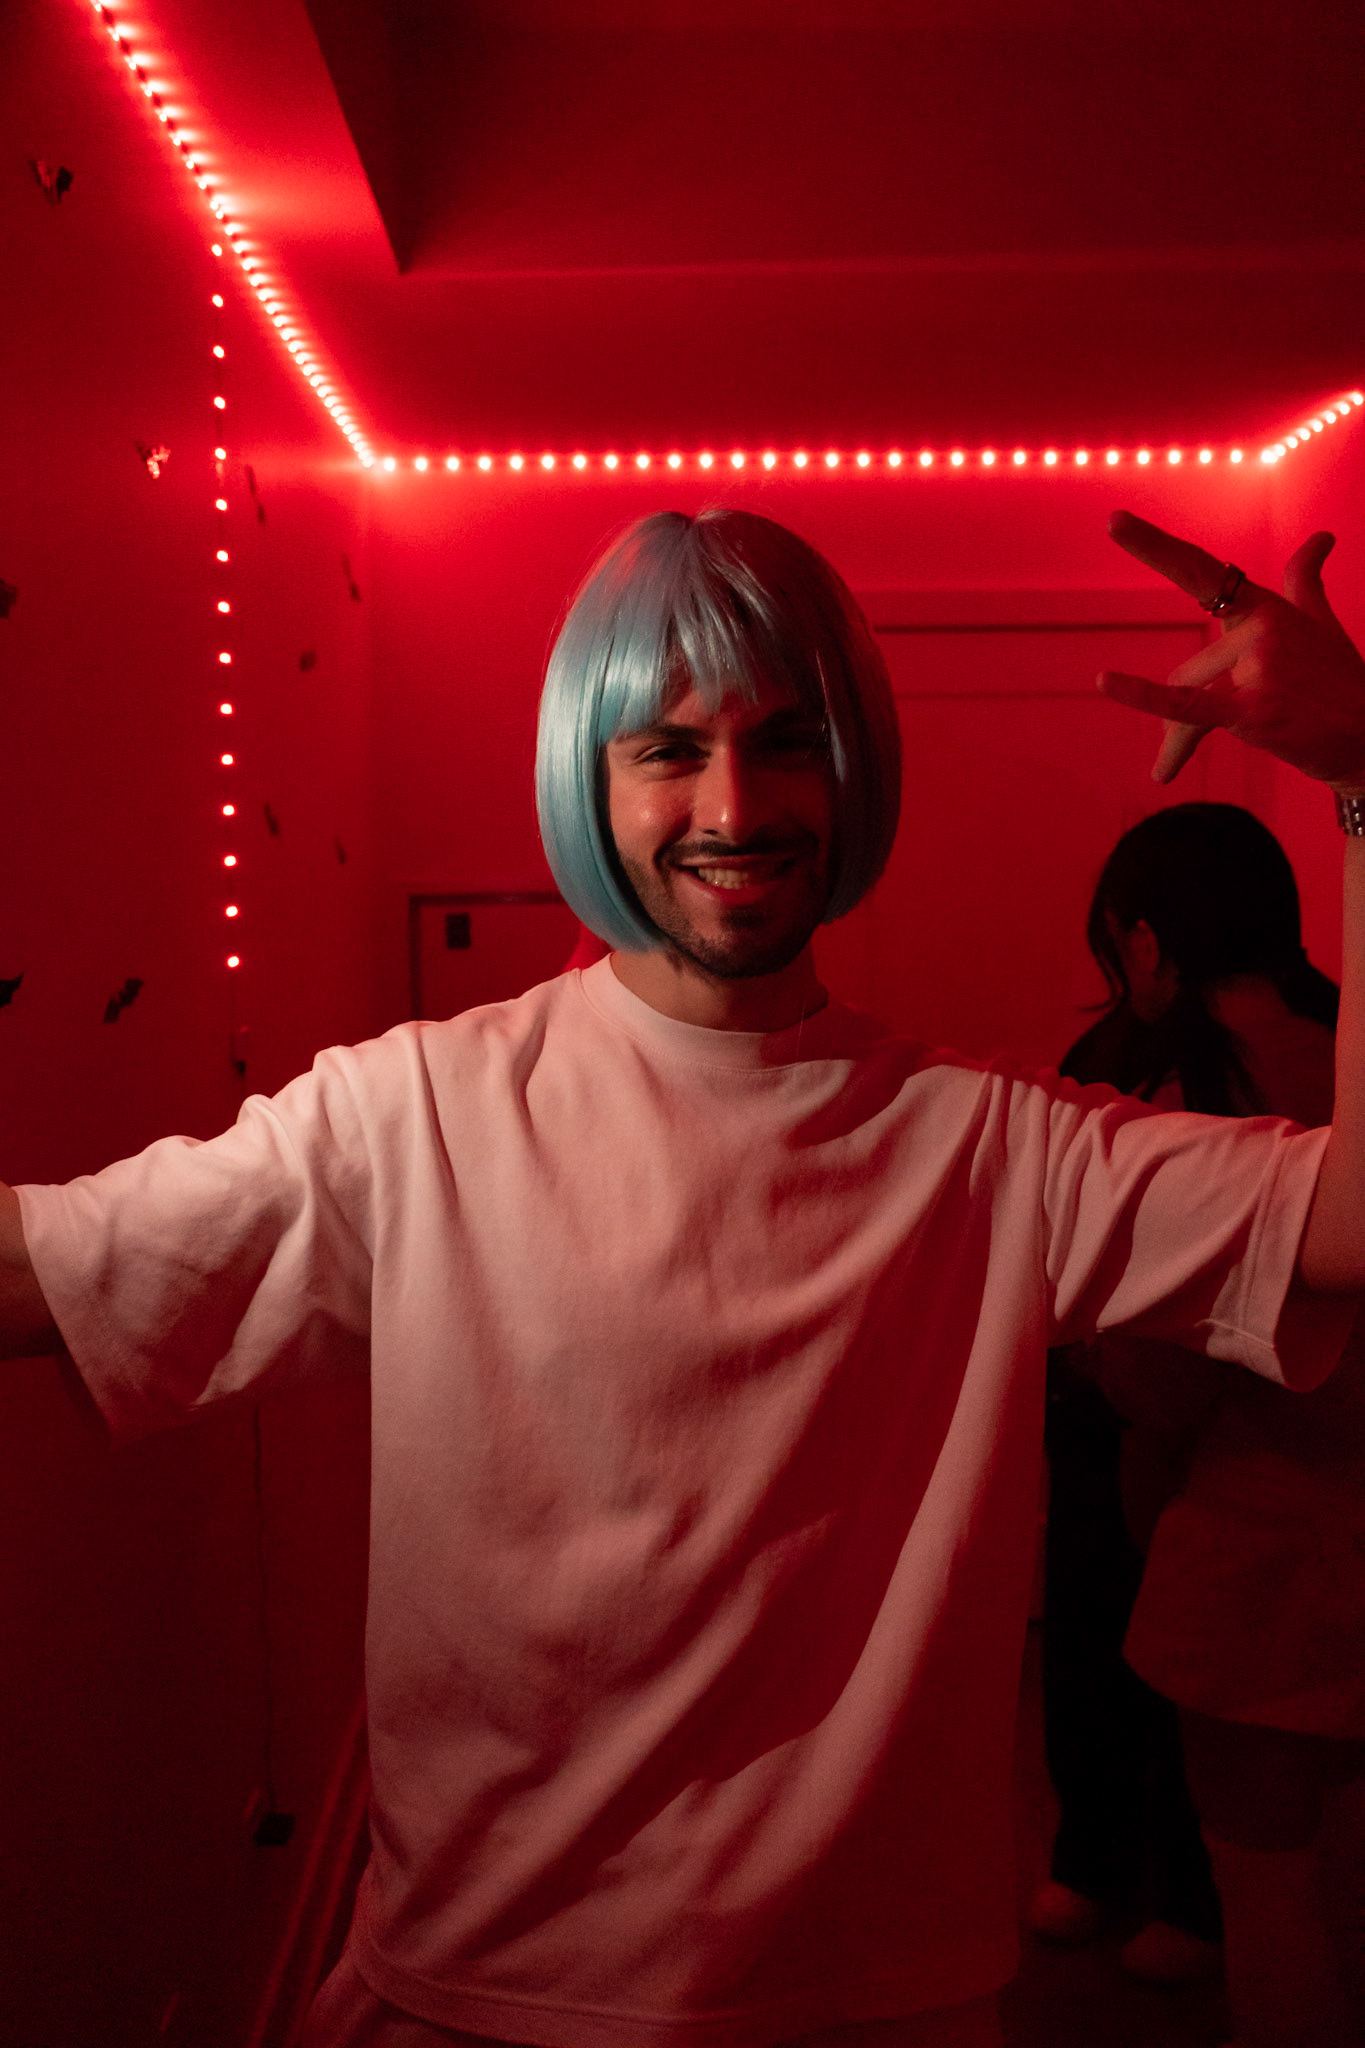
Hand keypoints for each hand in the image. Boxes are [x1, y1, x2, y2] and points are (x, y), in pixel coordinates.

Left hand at [1098, 511, 1364, 786]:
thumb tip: (1321, 537)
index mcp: (1264, 607)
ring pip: (1187, 700)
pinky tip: (1103, 680)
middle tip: (1218, 733)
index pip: (1198, 570)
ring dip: (1180, 739)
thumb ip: (1305, 581)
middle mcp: (1259, 628)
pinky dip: (1143, 695)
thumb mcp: (1321, 625)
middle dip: (1187, 711)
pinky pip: (1188, 705)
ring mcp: (1258, 668)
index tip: (1112, 521)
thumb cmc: (1341, 682)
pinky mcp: (1254, 711)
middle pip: (1187, 672)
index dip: (1153, 546)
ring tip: (1197, 757)